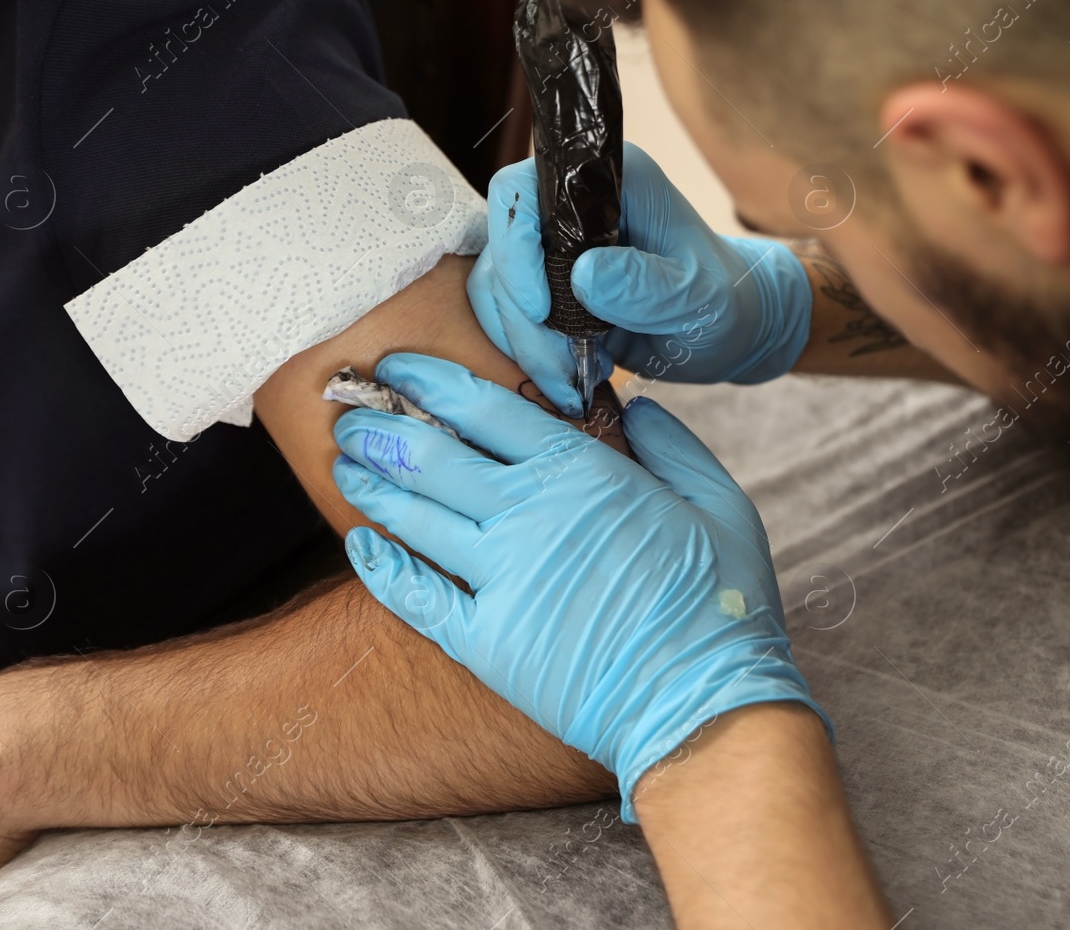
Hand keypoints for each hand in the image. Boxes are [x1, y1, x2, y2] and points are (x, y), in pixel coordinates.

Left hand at [331, 353, 827, 819]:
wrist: (705, 704)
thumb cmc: (724, 605)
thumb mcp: (724, 505)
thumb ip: (675, 448)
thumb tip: (637, 408)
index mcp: (584, 473)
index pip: (486, 408)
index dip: (432, 380)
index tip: (399, 365)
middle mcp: (530, 515)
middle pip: (431, 454)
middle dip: (382, 425)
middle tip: (350, 411)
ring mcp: (502, 578)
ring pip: (413, 515)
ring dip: (371, 483)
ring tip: (345, 462)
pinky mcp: (486, 641)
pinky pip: (415, 595)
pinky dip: (381, 567)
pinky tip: (360, 545)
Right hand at [468, 143, 812, 415]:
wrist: (730, 330)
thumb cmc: (724, 301)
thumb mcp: (696, 297)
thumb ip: (645, 285)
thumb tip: (583, 275)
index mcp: (608, 180)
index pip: (523, 190)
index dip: (516, 246)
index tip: (541, 308)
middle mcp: (571, 204)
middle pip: (501, 249)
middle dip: (522, 319)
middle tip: (562, 370)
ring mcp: (554, 248)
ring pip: (498, 290)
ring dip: (525, 343)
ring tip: (573, 379)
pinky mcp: (548, 288)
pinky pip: (510, 318)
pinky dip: (532, 353)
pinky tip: (575, 374)